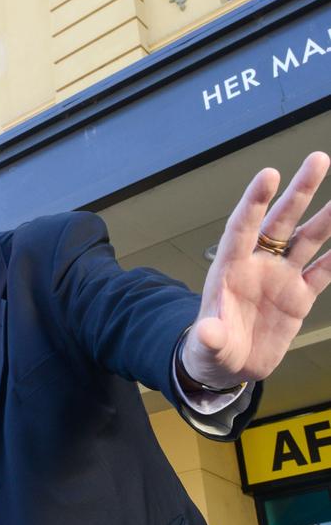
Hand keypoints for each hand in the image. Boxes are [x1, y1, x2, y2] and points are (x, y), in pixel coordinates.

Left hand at [182, 151, 330, 387]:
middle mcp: (257, 265)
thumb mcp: (207, 345)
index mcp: (230, 268)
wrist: (230, 365)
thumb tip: (208, 332)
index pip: (241, 227)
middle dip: (299, 192)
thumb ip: (210, 336)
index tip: (269, 175)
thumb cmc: (211, 348)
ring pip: (307, 240)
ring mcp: (280, 278)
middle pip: (280, 221)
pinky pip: (324, 271)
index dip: (254, 202)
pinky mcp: (299, 296)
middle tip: (318, 159)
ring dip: (327, 217)